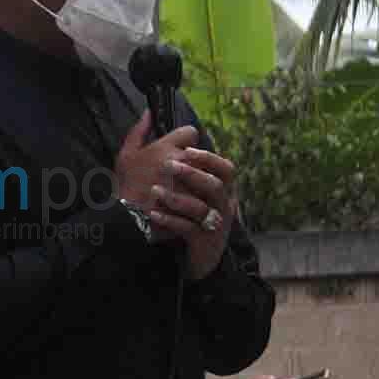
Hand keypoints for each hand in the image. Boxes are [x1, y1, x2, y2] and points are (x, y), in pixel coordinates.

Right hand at [113, 110, 199, 216]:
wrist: (129, 218)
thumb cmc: (127, 185)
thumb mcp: (126, 154)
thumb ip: (139, 131)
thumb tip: (148, 112)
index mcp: (166, 147)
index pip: (191, 132)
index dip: (186, 140)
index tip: (180, 149)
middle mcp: (183, 162)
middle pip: (203, 154)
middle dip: (197, 161)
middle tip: (185, 172)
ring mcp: (192, 182)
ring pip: (210, 175)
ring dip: (203, 181)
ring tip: (190, 190)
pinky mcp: (197, 202)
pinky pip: (209, 196)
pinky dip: (204, 199)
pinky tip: (194, 204)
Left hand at [157, 147, 238, 278]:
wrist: (189, 259)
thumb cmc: (183, 214)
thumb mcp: (180, 186)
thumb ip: (171, 156)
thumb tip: (157, 120)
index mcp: (221, 190)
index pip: (225, 169)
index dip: (208, 158)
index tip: (186, 149)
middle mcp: (222, 206)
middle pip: (216, 185)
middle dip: (192, 173)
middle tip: (168, 165)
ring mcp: (214, 225)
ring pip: (201, 208)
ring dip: (177, 197)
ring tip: (155, 191)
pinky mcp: (203, 242)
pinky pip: (189, 229)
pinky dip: (170, 220)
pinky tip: (153, 214)